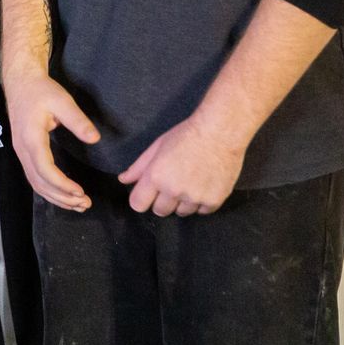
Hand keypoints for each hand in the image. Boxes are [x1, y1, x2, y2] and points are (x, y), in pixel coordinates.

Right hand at [2, 69, 98, 211]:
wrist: (21, 83)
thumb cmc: (41, 90)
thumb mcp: (62, 101)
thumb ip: (78, 121)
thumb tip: (95, 139)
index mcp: (31, 138)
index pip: (44, 169)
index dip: (62, 184)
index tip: (80, 192)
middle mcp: (23, 150)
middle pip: (39, 182)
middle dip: (61, 197)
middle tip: (84, 204)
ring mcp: (21, 153)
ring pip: (35, 183)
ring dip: (55, 197)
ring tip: (77, 205)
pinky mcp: (24, 153)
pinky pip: (34, 177)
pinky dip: (49, 190)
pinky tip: (63, 195)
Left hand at [118, 114, 247, 215]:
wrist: (220, 131)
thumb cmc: (187, 135)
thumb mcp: (157, 146)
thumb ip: (139, 167)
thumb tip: (123, 180)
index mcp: (156, 177)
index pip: (138, 205)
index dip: (142, 198)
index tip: (149, 192)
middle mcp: (174, 190)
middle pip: (160, 211)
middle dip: (162, 200)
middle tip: (173, 183)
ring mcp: (195, 198)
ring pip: (181, 212)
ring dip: (183, 202)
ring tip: (191, 181)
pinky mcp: (214, 201)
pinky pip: (201, 211)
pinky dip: (201, 202)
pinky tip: (204, 184)